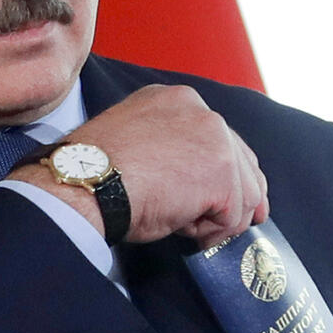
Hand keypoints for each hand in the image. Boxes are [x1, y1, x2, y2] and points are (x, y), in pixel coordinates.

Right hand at [11, 84, 267, 247]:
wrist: (87, 181)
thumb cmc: (98, 171)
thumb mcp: (138, 140)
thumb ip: (172, 147)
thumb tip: (198, 181)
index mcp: (178, 100)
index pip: (221, 138)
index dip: (224, 174)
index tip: (216, 197)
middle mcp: (202, 111)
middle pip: (243, 163)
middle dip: (234, 198)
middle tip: (218, 224)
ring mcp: (217, 140)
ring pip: (245, 193)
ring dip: (216, 218)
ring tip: (181, 223)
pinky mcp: (222, 173)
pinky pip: (232, 218)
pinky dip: (210, 233)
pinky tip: (180, 227)